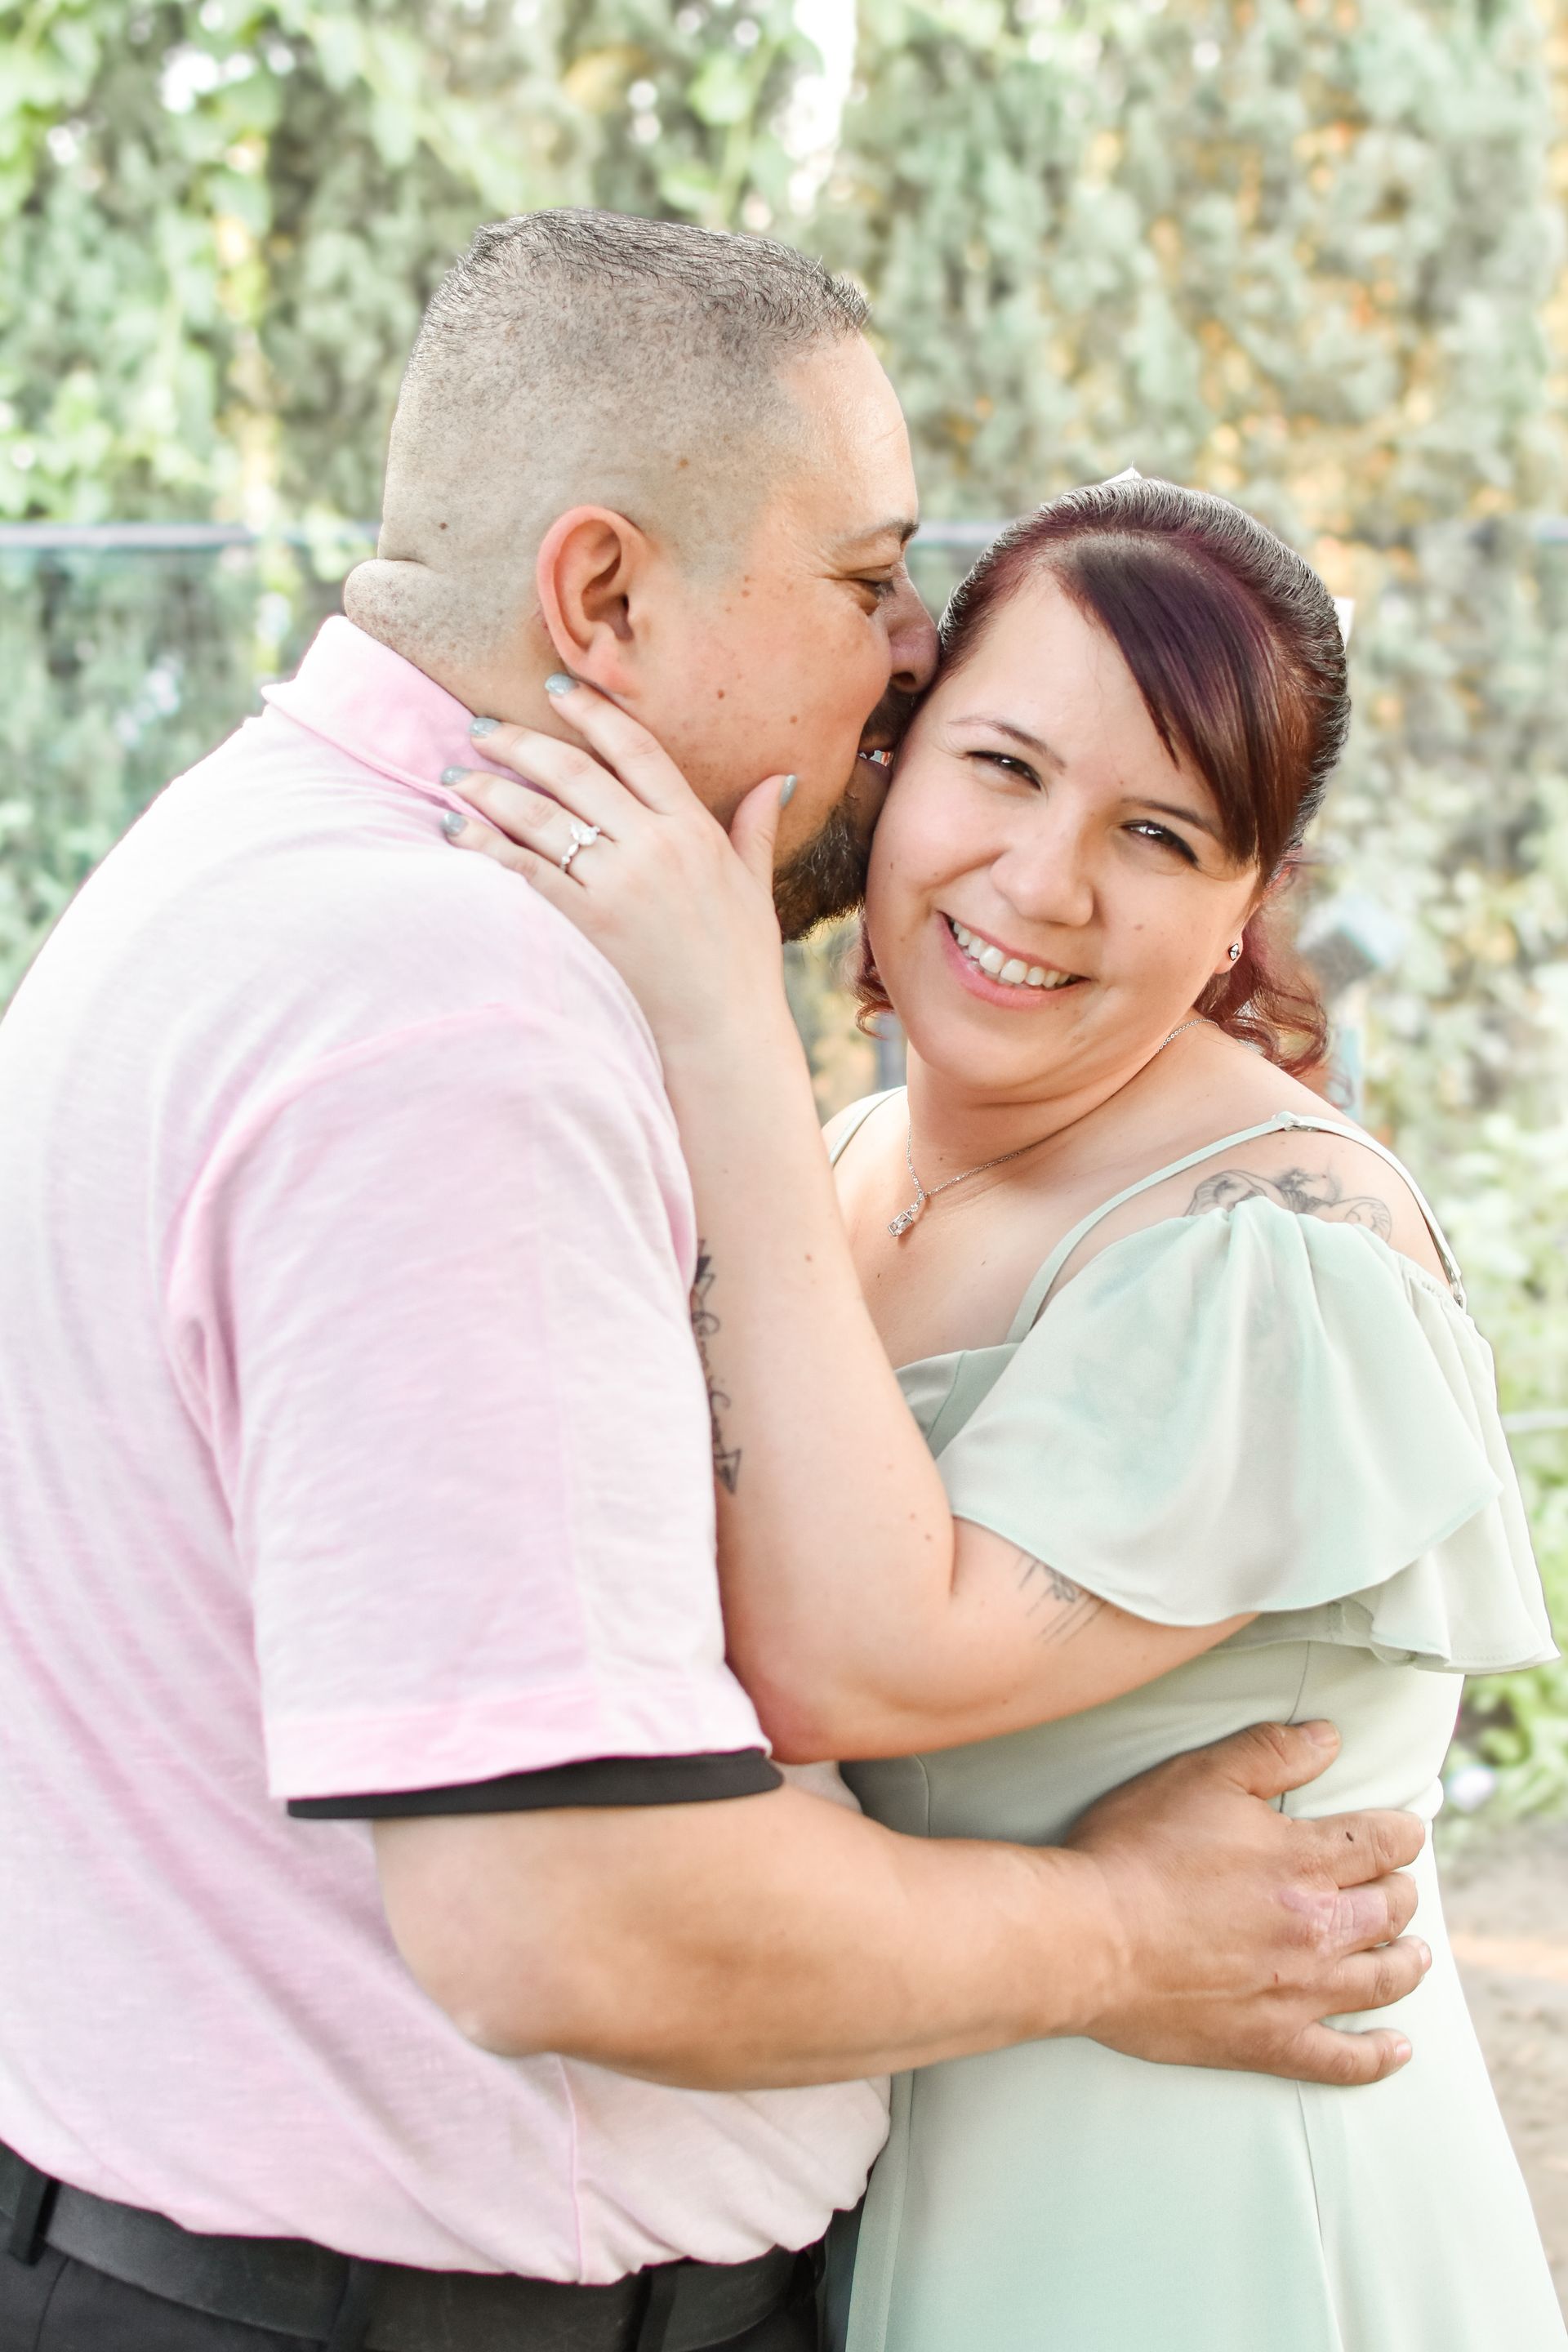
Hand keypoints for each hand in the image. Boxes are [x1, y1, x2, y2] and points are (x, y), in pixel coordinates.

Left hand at [441, 680, 795, 1056]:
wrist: (725, 1030)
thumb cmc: (740, 961)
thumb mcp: (754, 884)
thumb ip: (756, 826)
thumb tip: (779, 778)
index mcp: (694, 827)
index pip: (636, 749)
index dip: (592, 711)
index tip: (554, 687)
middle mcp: (654, 846)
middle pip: (574, 772)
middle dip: (518, 742)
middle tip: (477, 724)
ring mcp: (619, 884)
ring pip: (541, 817)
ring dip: (489, 789)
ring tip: (453, 774)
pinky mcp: (589, 923)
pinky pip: (526, 871)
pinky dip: (484, 846)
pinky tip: (452, 828)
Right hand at [1066, 1719, 1429, 2084]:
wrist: (1086, 1938)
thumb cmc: (1135, 1851)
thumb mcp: (1199, 1776)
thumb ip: (1270, 1752)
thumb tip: (1329, 1738)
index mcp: (1303, 1860)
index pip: (1381, 1843)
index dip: (1401, 1833)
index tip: (1405, 1831)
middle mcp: (1315, 1928)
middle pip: (1389, 1909)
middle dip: (1401, 1891)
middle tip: (1398, 1886)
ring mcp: (1297, 1992)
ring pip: (1381, 1979)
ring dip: (1407, 1962)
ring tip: (1415, 1953)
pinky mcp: (1269, 2042)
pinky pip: (1344, 2061)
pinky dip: (1378, 2057)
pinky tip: (1397, 2049)